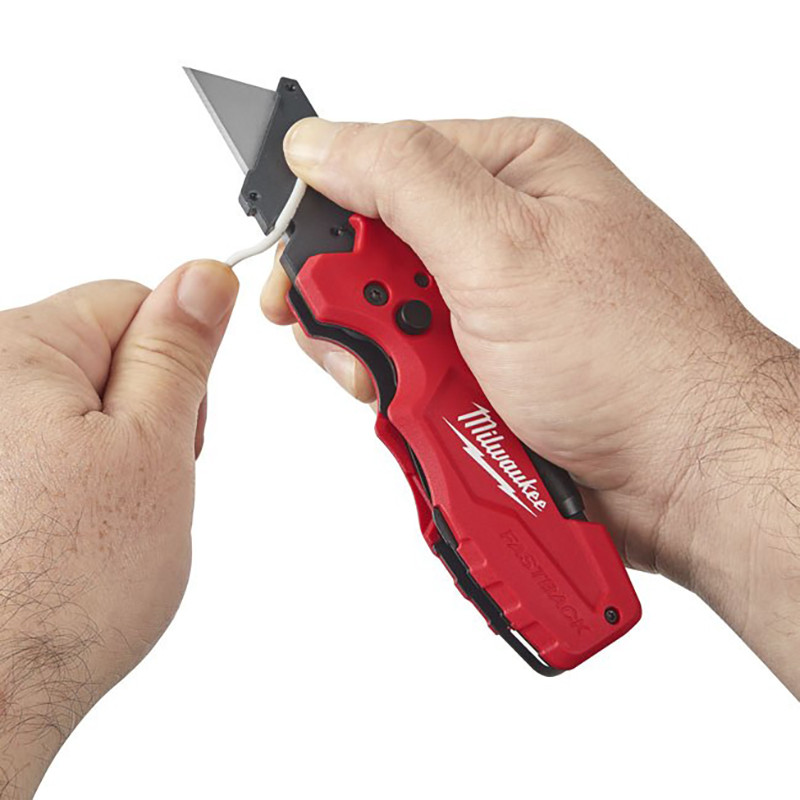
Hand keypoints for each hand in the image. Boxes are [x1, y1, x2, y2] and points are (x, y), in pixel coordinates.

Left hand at [0, 261, 237, 796]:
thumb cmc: (65, 583)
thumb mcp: (155, 446)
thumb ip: (178, 351)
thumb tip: (204, 280)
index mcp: (18, 348)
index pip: (132, 302)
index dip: (176, 363)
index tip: (176, 421)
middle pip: (100, 356)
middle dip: (141, 412)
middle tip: (139, 481)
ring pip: (75, 410)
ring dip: (107, 452)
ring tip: (102, 517)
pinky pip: (41, 451)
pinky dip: (68, 481)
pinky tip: (68, 529)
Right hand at [262, 118, 799, 695]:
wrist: (687, 472)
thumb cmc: (635, 358)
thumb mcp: (506, 246)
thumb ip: (403, 180)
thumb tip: (319, 145)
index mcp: (512, 172)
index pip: (379, 166)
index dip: (326, 221)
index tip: (300, 280)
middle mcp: (503, 236)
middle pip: (376, 256)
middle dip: (362, 311)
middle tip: (380, 344)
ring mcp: (494, 309)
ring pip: (388, 326)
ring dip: (390, 368)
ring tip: (432, 390)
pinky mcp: (489, 370)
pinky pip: (415, 377)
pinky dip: (415, 403)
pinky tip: (447, 414)